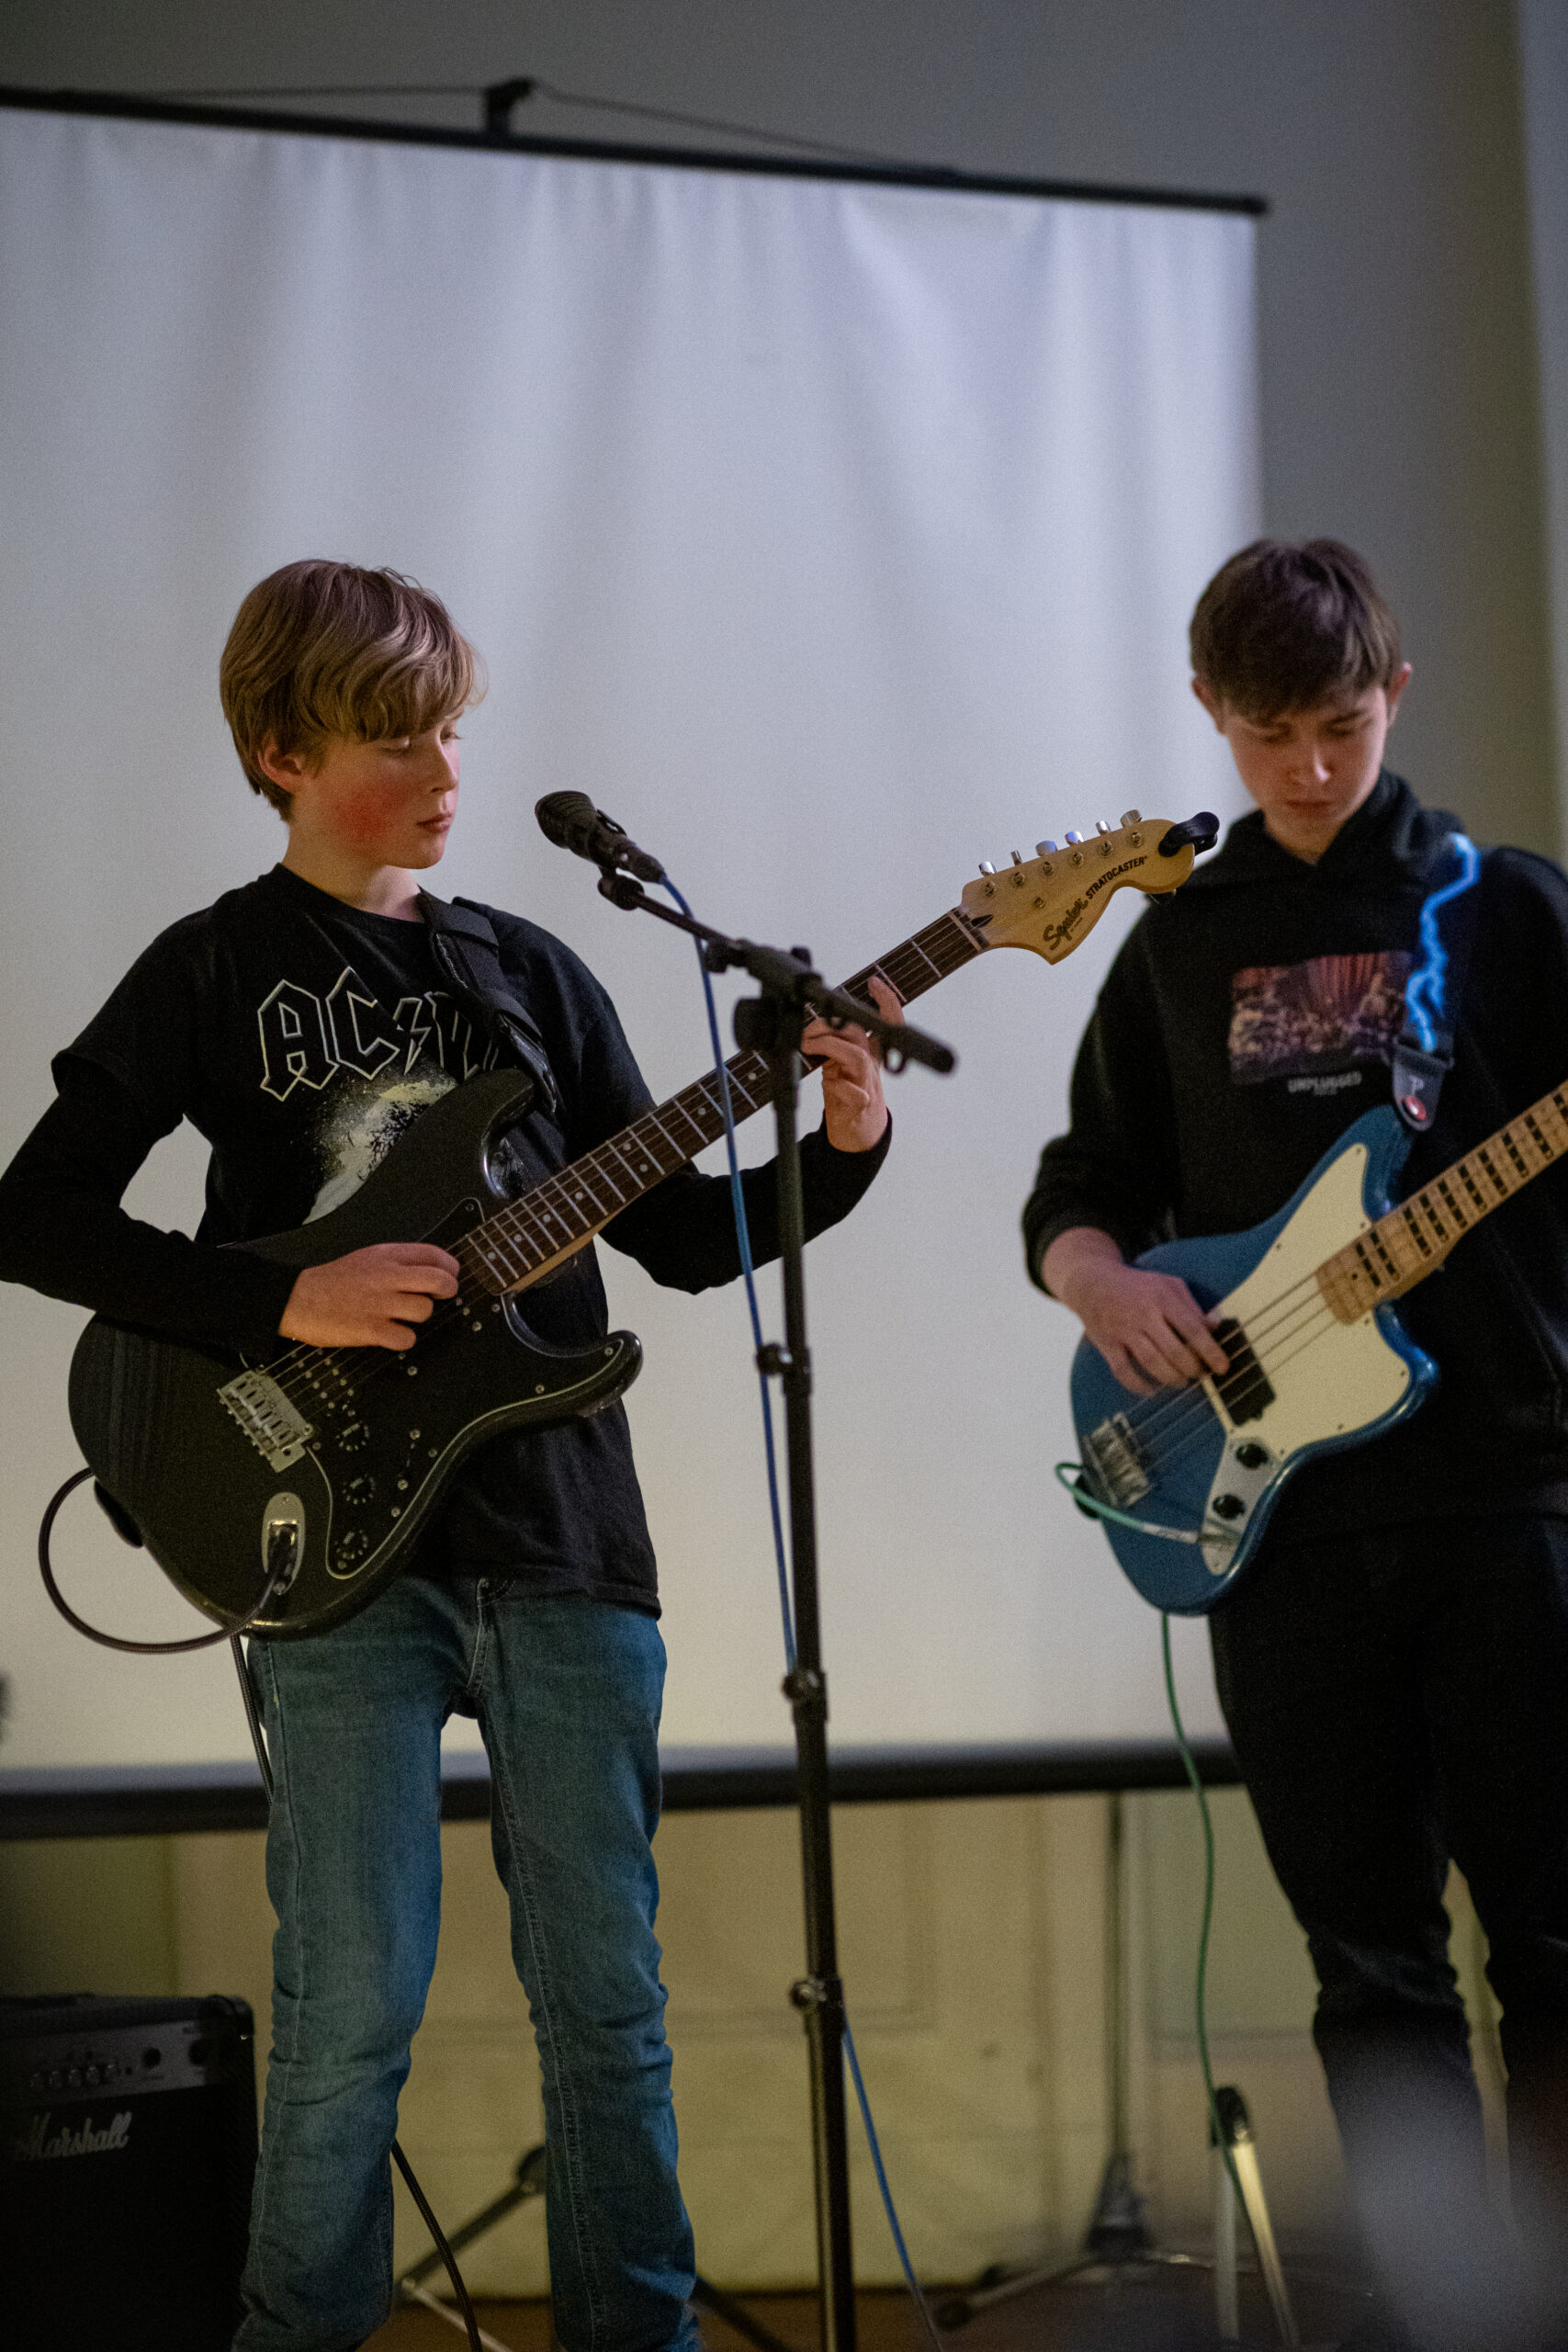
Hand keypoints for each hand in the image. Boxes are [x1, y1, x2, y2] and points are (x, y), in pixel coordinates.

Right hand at [279, 1243, 461, 1349]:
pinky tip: (391, 1333)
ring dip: (418, 1317)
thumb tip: (433, 1269)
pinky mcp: (371, 1330)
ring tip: (401, 1316)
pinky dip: (403, 1339)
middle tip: (442, 1296)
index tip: (449, 1275)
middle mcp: (387, 1277)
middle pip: (439, 1281)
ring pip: (424, 1311)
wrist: (299, 1299)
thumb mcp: (368, 1258)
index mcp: (387, 1257)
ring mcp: (380, 1304)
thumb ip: (399, 1261)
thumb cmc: (334, 1281)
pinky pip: (407, 1338)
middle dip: (448, 1290)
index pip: (435, 1255)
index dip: (450, 1267)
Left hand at [804, 977, 901, 1151]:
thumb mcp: (842, 1065)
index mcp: (871, 1053)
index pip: (888, 1022)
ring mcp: (867, 1085)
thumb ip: (834, 1044)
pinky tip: (827, 1084)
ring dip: (829, 1047)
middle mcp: (872, 1066)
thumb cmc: (849, 1095)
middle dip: (829, 1026)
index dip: (887, 1001)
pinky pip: (854, 1094)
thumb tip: (814, 1026)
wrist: (857, 1134)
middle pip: (860, 1034)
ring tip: (809, 1047)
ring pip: (858, 1057)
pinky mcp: (861, 1107)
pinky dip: (838, 1086)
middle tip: (806, 1033)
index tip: (874, 982)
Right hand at [1041, 1227, 1229, 1394]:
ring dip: (1173, 1378)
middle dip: (1193, 1369)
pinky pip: (1124, 1372)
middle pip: (1175, 1351)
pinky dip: (1140, 1386)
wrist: (1091, 1282)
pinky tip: (1153, 1389)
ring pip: (1153, 1364)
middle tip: (1201, 1374)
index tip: (1223, 1367)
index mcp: (1162, 1297)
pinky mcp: (1107, 1344)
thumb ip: (1192, 1306)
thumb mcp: (1168, 1284)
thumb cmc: (1137, 1285)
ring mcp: (1124, 1331)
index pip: (1192, 1328)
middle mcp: (1144, 1314)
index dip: (1210, 1351)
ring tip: (1182, 1381)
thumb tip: (1216, 1327)